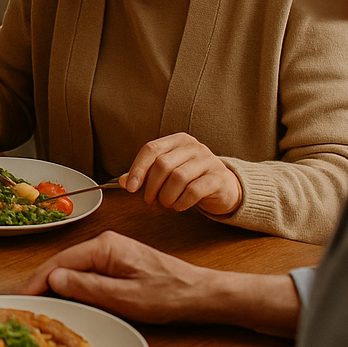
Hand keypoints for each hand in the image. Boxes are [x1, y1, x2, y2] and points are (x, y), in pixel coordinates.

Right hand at [18, 230, 302, 336]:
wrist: (201, 295)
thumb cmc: (169, 295)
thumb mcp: (124, 297)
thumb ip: (87, 287)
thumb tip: (54, 280)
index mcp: (104, 247)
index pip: (59, 261)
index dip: (38, 280)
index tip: (23, 298)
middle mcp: (105, 244)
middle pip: (64, 263)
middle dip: (43, 283)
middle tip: (27, 305)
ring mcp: (112, 253)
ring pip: (75, 269)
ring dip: (58, 286)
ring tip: (41, 305)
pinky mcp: (118, 264)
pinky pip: (88, 274)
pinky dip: (74, 287)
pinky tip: (67, 301)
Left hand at [122, 132, 242, 215]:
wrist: (224, 187)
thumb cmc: (192, 178)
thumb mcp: (168, 173)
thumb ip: (146, 175)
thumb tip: (123, 181)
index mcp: (178, 140)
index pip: (151, 149)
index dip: (137, 169)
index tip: (130, 187)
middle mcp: (193, 147)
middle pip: (163, 165)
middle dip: (151, 187)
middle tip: (149, 201)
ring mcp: (208, 160)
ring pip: (178, 178)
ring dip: (166, 196)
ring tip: (166, 204)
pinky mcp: (218, 178)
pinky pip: (193, 191)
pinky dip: (181, 202)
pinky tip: (179, 206)